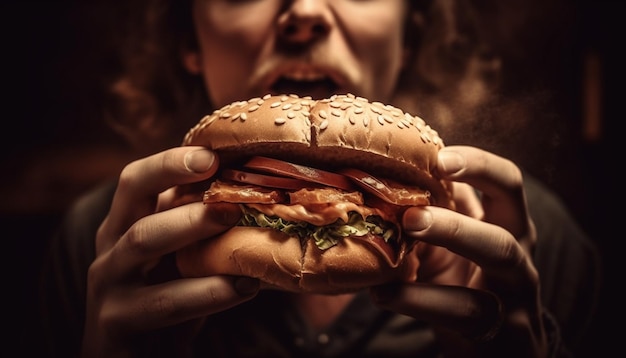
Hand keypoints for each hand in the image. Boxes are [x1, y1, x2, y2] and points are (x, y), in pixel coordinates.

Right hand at [81, 146, 259, 356]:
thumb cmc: (166, 304)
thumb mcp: (181, 262)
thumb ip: (201, 232)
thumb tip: (261, 196)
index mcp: (125, 225)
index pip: (138, 178)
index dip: (171, 160)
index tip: (212, 151)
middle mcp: (111, 246)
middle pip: (133, 194)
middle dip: (176, 176)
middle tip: (224, 170)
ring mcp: (108, 283)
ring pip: (142, 240)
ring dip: (191, 225)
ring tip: (235, 218)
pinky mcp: (115, 323)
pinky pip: (163, 302)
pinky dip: (206, 292)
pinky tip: (244, 286)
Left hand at [371, 145, 546, 357]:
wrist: (497, 349)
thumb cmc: (466, 285)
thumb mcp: (453, 246)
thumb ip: (434, 215)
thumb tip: (386, 176)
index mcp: (507, 224)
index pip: (506, 182)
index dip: (478, 164)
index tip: (439, 157)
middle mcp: (519, 253)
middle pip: (509, 218)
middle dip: (462, 207)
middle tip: (414, 213)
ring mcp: (515, 293)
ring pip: (496, 259)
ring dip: (450, 240)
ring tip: (406, 233)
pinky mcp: (499, 330)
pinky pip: (463, 311)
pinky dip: (419, 299)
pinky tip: (383, 293)